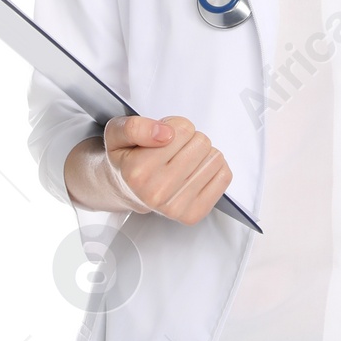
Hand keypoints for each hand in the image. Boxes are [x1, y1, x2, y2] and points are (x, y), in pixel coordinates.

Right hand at [100, 113, 232, 224]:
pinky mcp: (194, 214)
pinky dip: (213, 169)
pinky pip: (224, 176)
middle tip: (173, 150)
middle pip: (201, 142)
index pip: (183, 129)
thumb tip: (165, 133)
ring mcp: (176, 206)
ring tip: (182, 162)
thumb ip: (135, 127)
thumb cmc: (126, 159)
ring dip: (201, 155)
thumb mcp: (116, 133)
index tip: (162, 136)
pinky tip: (194, 173)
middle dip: (189, 140)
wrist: (127, 191)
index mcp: (137, 171)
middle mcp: (156, 192)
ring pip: (215, 158)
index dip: (175, 126)